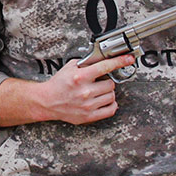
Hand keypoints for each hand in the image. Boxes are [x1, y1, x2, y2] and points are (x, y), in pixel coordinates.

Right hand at [0, 54, 135, 126]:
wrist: (47, 101)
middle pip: (110, 84)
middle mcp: (85, 91)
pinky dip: (111, 104)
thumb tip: (101, 59)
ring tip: (98, 92)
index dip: (120, 61)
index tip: (128, 59)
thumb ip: (85, 63)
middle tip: (99, 82)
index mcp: (80, 76)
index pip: (106, 67)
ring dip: (108, 93)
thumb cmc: (58, 84)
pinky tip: (104, 100)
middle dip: (106, 81)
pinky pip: (110, 110)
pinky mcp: (88, 116)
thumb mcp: (69, 67)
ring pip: (112, 96)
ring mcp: (88, 105)